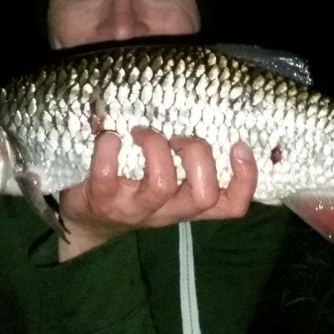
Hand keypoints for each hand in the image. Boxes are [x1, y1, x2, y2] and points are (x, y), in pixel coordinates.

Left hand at [58, 127, 256, 260]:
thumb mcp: (168, 183)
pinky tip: (110, 138)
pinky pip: (108, 174)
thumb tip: (207, 114)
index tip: (238, 146)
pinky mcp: (101, 200)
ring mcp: (135, 209)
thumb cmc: (135, 189)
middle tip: (176, 138)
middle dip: (197, 156)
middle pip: (204, 195)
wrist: (88, 220)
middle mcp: (168, 211)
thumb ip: (188, 162)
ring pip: (162, 185)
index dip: (244, 179)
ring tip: (141, 132)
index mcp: (188, 204)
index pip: (231, 206)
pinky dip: (109, 149)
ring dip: (155, 147)